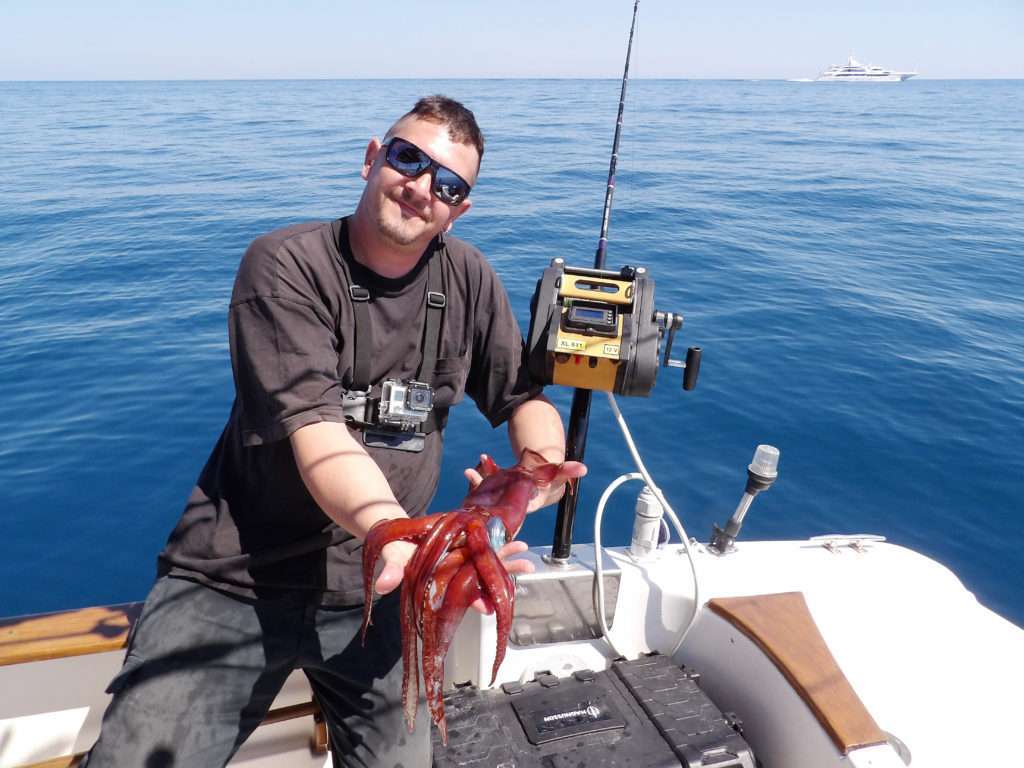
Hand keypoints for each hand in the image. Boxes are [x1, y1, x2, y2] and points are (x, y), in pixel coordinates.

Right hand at [373, 539, 535, 614]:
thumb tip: (382, 586)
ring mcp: (463, 558)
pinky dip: (502, 544)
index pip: (460, 595)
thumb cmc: (397, 553)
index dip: (473, 601)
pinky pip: (486, 545)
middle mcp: (456, 571)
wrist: (401, 536)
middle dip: (503, 579)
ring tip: (529, 561)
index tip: (487, 607)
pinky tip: (519, 542)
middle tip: (525, 574)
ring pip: (489, 562)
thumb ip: (391, 573)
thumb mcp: (393, 560)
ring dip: (508, 561)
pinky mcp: (465, 544)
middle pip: (482, 578)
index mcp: (441, 581)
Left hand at [463, 457, 587, 512]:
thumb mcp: (556, 475)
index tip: (501, 504)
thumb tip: (584, 468)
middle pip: (495, 504)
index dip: (509, 509)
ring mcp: (497, 497)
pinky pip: (481, 484)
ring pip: (485, 494)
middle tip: (477, 483)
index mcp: (525, 505)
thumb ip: (568, 471)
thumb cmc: (547, 482)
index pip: (517, 510)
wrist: (535, 481)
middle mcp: (508, 504)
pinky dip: (477, 476)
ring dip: (477, 484)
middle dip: (487, 496)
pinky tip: (480, 460)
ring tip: (470, 471)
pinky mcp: (490, 490)